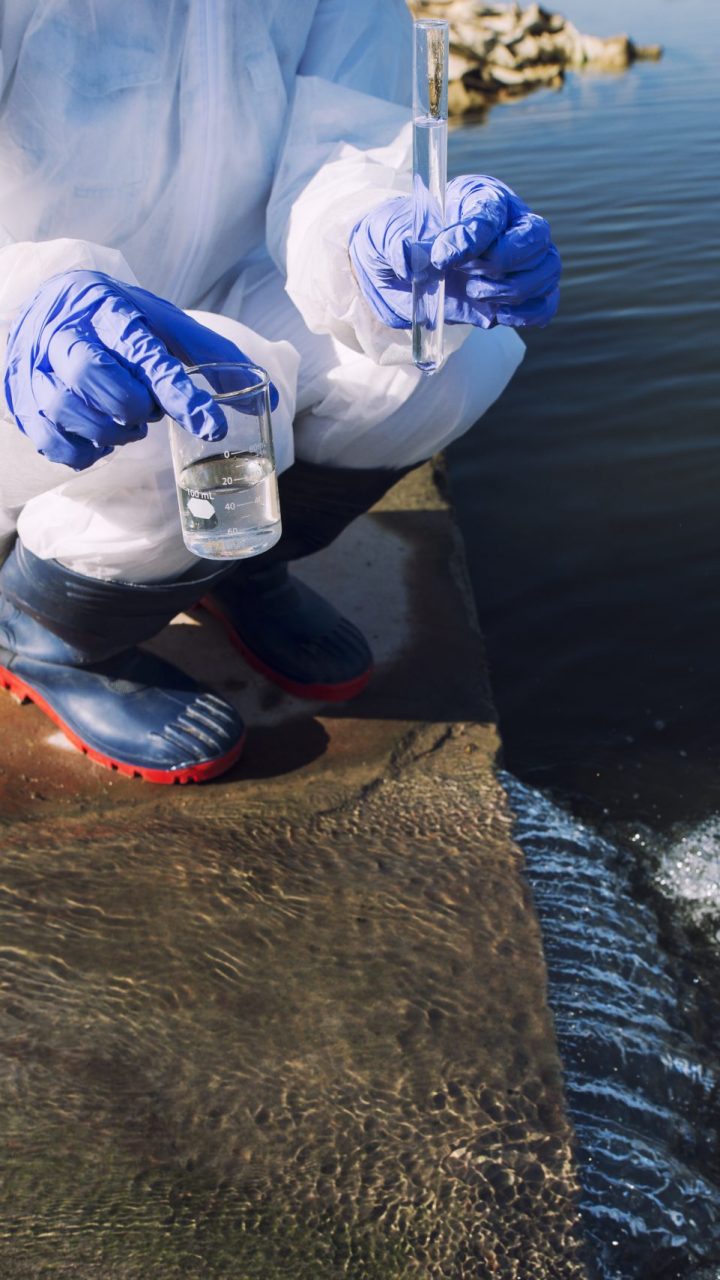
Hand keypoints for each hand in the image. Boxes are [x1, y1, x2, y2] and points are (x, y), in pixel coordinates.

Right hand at [4, 271, 278, 469]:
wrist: (50, 305)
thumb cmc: (120, 321)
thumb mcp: (166, 325)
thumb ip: (216, 359)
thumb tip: (272, 398)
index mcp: (111, 311)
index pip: (149, 356)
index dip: (183, 396)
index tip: (214, 428)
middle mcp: (67, 334)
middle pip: (97, 379)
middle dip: (133, 408)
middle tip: (147, 413)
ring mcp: (37, 367)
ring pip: (70, 410)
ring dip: (111, 431)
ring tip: (128, 424)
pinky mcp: (23, 399)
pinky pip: (52, 440)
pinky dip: (84, 451)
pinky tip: (100, 440)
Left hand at [348, 174, 560, 332]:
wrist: (397, 277)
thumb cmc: (395, 243)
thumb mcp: (383, 236)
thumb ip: (396, 242)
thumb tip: (410, 254)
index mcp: (477, 198)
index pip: (491, 212)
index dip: (472, 238)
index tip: (441, 258)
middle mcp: (508, 223)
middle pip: (536, 235)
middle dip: (504, 262)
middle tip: (469, 279)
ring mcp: (520, 260)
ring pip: (546, 268)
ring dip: (513, 290)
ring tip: (475, 294)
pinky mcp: (521, 294)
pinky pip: (546, 302)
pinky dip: (527, 313)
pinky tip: (496, 314)